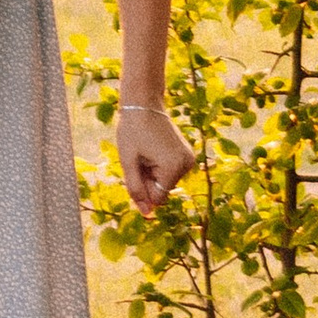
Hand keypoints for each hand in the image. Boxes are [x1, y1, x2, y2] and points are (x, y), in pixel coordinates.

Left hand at [116, 102, 195, 219]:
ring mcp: (189, 159)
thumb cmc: (132, 131)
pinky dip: (159, 166)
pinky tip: (152, 149)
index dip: (142, 187)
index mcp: (173, 167)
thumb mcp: (128, 162)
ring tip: (145, 151)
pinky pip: (170, 172)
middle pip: (162, 190)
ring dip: (152, 172)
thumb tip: (147, 214)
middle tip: (139, 157)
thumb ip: (136, 190)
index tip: (136, 166)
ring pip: (166, 182)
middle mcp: (187, 164)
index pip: (157, 198)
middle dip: (148, 179)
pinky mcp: (187, 155)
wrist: (143, 103)